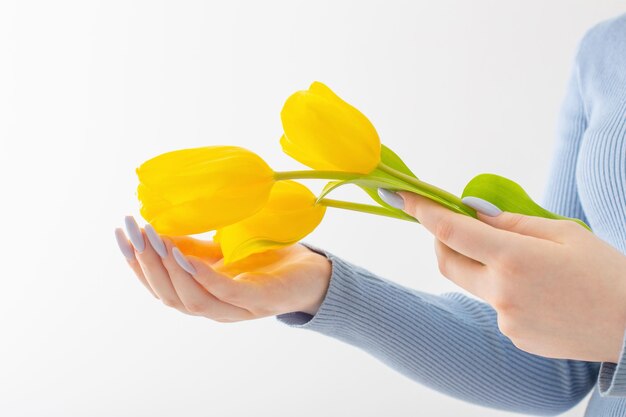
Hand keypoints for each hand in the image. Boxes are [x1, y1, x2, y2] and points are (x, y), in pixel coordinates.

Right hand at [114, 216, 331, 321]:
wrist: (313, 273)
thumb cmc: (267, 260)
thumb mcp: (222, 251)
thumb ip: (192, 247)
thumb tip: (156, 229)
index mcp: (203, 296)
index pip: (160, 287)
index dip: (137, 264)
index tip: (120, 233)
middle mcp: (215, 309)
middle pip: (169, 296)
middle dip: (146, 264)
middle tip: (131, 231)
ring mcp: (236, 309)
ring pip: (190, 300)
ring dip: (166, 270)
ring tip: (152, 240)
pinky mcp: (257, 302)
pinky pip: (222, 292)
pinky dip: (199, 276)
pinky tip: (182, 255)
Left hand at [397, 191, 625, 362]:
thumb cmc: (607, 273)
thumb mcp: (564, 233)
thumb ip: (512, 223)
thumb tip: (472, 211)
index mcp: (514, 258)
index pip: (450, 230)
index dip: (420, 210)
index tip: (400, 195)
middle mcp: (501, 292)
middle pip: (446, 259)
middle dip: (442, 238)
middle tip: (459, 224)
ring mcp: (505, 319)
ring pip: (471, 282)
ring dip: (479, 265)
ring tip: (522, 261)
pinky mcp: (513, 336)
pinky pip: (493, 305)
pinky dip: (501, 289)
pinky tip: (538, 291)